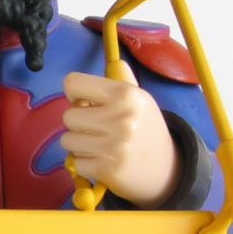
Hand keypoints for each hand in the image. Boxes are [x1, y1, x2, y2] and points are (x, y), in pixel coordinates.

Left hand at [60, 67, 179, 208]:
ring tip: (98, 144)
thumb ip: (121, 81)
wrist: (165, 168)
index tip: (84, 101)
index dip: (74, 93)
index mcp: (126, 94)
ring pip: (67, 140)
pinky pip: (74, 162)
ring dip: (78, 144)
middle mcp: (120, 118)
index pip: (73, 83)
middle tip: (95, 128)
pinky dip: (84, 163)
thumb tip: (114, 63)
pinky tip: (102, 160)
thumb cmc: (144, 128)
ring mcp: (113, 146)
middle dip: (77, 123)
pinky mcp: (106, 170)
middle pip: (68, 116)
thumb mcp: (139, 99)